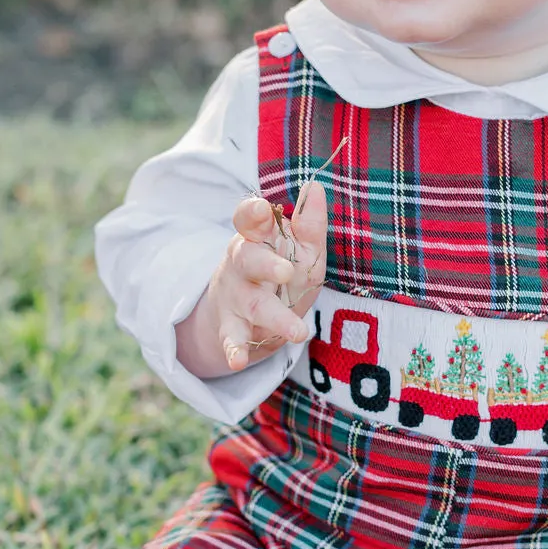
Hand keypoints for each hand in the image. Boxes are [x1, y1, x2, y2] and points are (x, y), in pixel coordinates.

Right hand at [176, 183, 326, 377]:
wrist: (249, 313)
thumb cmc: (281, 270)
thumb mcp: (300, 247)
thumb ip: (309, 223)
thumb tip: (315, 187)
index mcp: (257, 237)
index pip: (248, 219)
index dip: (252, 213)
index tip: (262, 209)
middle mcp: (242, 264)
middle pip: (248, 259)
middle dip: (266, 265)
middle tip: (286, 272)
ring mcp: (236, 297)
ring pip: (251, 304)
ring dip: (273, 317)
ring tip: (297, 332)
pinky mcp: (233, 328)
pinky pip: (232, 339)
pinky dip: (234, 350)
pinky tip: (238, 361)